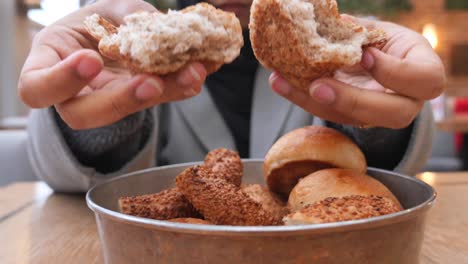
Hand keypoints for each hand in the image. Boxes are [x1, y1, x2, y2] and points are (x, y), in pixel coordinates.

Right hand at [18, 0, 206, 128]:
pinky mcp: (137, 103)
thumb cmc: (96, 22)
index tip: (90, 60)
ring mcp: (107, 102)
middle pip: (84, 115)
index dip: (61, 81)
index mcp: (48, 64)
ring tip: (192, 73)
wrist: (113, 36)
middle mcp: (75, 93)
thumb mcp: (105, 10)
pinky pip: (158, 100)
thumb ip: (125, 15)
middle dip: (121, 100)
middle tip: (151, 82)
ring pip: (128, 113)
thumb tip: (156, 25)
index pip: (36, 88)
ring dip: (164, 94)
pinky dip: (182, 84)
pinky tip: (202, 69)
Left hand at [269, 16, 445, 128]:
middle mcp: (407, 102)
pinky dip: (300, 97)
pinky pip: (328, 113)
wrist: (378, 63)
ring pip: (352, 119)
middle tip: (318, 86)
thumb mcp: (381, 32)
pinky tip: (279, 81)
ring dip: (313, 102)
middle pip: (391, 114)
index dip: (394, 73)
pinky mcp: (353, 119)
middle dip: (351, 100)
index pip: (424, 80)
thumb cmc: (386, 44)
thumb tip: (329, 21)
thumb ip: (362, 33)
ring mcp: (379, 116)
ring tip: (282, 81)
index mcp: (425, 73)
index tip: (364, 55)